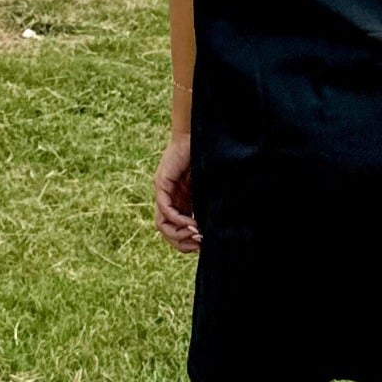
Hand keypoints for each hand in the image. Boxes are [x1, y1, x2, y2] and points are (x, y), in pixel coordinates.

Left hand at [154, 133, 199, 253]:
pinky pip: (165, 209)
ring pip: (162, 224)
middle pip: (166, 231)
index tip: (201, 244)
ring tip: (195, 234)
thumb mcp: (207, 189)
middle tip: (198, 245)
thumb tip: (220, 226)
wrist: (196, 136)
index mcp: (179, 201)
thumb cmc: (205, 158)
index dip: (185, 242)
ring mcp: (163, 191)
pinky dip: (177, 219)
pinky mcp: (162, 183)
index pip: (174, 230)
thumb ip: (207, 205)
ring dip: (178, 234)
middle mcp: (168, 199)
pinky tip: (191, 223)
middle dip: (181, 243)